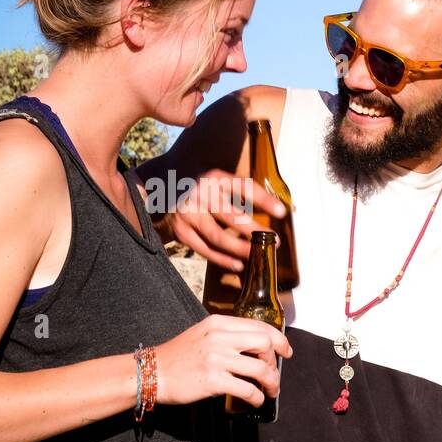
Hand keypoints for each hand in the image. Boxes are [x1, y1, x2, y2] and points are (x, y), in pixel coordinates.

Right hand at [155, 315, 292, 407]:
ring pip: (260, 369)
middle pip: (264, 344)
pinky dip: (257, 397)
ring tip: (270, 390)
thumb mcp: (203, 334)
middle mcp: (218, 338)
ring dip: (272, 382)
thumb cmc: (178, 356)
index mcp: (218, 323)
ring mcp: (216, 359)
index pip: (259, 326)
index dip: (279, 340)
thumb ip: (228, 335)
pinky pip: (247, 389)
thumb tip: (258, 346)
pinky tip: (256, 400)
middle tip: (273, 373)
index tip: (286, 351)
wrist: (151, 373)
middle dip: (275, 361)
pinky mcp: (213, 380)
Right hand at [161, 169, 285, 270]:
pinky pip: (205, 249)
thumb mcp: (217, 184)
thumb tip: (277, 211)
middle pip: (232, 216)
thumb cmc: (200, 193)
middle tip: (275, 242)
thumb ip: (240, 194)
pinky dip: (223, 259)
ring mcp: (188, 213)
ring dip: (241, 248)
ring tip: (258, 254)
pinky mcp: (181, 231)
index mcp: (214, 178)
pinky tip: (238, 264)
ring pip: (219, 236)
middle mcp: (199, 193)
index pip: (243, 187)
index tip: (282, 212)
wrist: (158, 197)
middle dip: (255, 231)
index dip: (264, 200)